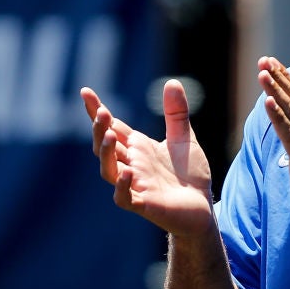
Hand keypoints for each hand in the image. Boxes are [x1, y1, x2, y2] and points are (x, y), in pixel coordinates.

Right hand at [80, 80, 214, 235]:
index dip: (97, 111)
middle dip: (100, 129)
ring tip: (110, 135)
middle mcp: (131, 165)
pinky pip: (125, 197)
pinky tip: (127, 173)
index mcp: (137, 149)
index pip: (112, 127)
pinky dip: (122, 186)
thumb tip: (172, 82)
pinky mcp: (145, 204)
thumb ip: (176, 114)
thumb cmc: (189, 175)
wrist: (203, 207)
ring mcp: (135, 185)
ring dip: (106, 154)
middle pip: (105, 146)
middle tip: (102, 113)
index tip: (86, 91)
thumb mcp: (185, 139)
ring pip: (108, 170)